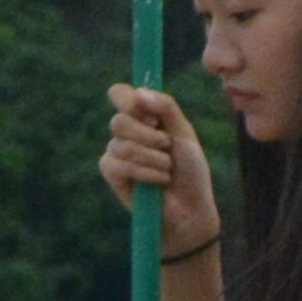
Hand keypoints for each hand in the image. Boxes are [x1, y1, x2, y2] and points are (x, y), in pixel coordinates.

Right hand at [101, 82, 219, 258]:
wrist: (189, 208)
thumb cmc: (190, 171)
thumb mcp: (184, 134)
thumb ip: (166, 108)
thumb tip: (140, 93)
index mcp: (144, 117)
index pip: (120, 94)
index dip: (127, 98)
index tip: (148, 112)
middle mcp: (126, 132)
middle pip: (119, 120)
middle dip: (148, 135)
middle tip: (166, 147)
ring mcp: (115, 152)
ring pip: (122, 144)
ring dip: (153, 158)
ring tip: (166, 170)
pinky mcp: (111, 173)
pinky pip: (119, 164)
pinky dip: (145, 172)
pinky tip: (157, 181)